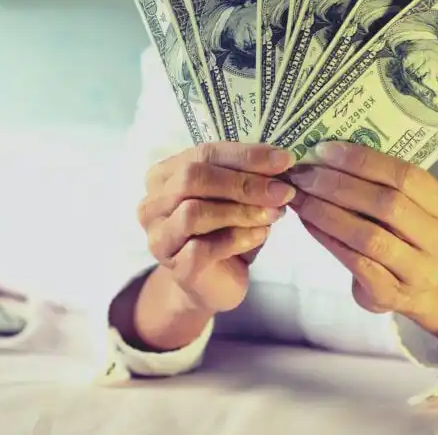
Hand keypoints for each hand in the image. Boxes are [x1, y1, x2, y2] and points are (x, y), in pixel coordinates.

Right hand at [137, 142, 295, 313]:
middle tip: (282, 190)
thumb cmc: (223, 231)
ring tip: (273, 214)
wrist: (213, 283)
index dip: (246, 155)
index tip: (284, 160)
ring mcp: (160, 237)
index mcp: (165, 175)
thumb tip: (281, 161)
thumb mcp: (236, 196)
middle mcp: (153, 203)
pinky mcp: (175, 267)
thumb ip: (249, 176)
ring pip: (194, 213)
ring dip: (241, 211)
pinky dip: (238, 238)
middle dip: (244, 183)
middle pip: (194, 178)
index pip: (204, 153)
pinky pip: (203, 248)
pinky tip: (260, 236)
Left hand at [286, 141, 437, 341]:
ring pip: (368, 236)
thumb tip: (329, 153)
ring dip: (327, 212)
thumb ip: (385, 184)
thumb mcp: (413, 209)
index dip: (363, 160)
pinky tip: (308, 222)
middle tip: (305, 174)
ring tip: (301, 196)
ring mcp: (419, 274)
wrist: (425, 292)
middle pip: (387, 204)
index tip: (325, 150)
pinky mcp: (391, 296)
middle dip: (339, 184)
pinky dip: (327, 238)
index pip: (407, 176)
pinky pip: (354, 262)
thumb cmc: (410, 237)